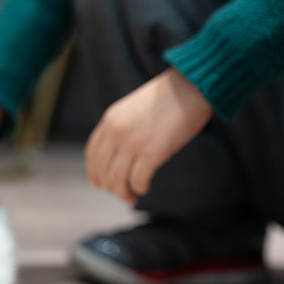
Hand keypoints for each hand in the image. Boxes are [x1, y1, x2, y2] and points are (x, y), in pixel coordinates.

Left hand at [85, 68, 212, 202]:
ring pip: (117, 180)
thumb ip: (123, 127)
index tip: (99, 184)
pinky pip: (137, 181)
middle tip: (122, 194)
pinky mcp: (151, 153)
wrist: (190, 86)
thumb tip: (122, 155)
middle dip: (110, 187)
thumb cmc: (169, 97)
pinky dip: (140, 188)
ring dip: (123, 193)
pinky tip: (145, 188)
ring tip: (133, 197)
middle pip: (103, 171)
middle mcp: (116, 132)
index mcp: (110, 120)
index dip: (94, 172)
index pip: (92, 153)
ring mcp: (132, 143)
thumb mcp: (133, 108)